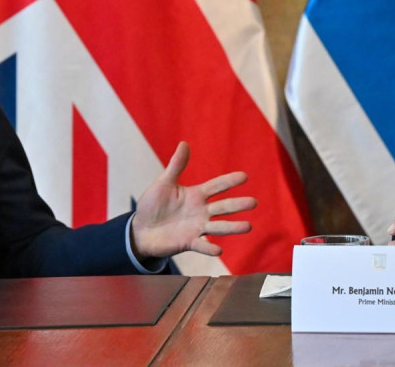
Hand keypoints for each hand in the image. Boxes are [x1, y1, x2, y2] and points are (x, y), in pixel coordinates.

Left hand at [130, 141, 255, 258]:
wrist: (140, 229)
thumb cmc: (153, 204)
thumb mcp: (164, 183)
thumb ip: (176, 166)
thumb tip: (184, 143)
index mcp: (196, 195)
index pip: (216, 186)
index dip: (229, 181)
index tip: (244, 176)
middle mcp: (200, 211)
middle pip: (222, 207)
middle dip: (237, 205)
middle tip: (254, 202)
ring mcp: (196, 227)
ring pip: (218, 227)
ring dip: (232, 227)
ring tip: (248, 226)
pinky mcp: (188, 242)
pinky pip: (200, 246)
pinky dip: (209, 248)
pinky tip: (218, 250)